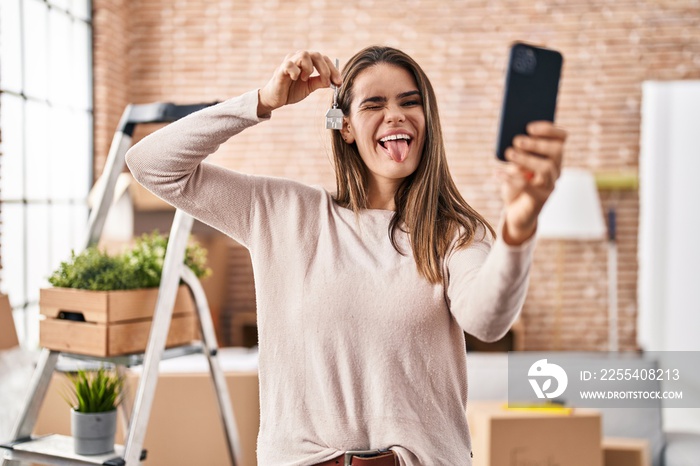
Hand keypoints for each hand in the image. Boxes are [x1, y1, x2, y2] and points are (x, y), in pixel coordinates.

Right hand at [257, 51, 341, 116]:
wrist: (276, 99)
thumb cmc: (292, 90)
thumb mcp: (310, 86)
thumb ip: (321, 82)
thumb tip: (334, 81)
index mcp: (307, 61)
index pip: (323, 59)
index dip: (333, 70)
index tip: (338, 83)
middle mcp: (299, 58)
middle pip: (317, 55)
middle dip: (326, 70)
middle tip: (327, 83)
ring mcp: (289, 62)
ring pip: (304, 55)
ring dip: (309, 69)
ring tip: (305, 79)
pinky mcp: (281, 69)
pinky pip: (290, 64)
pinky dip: (296, 72)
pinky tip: (296, 79)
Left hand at [498, 121, 566, 244]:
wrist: (515, 212)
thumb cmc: (515, 183)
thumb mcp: (515, 165)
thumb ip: (517, 151)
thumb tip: (512, 137)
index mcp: (552, 157)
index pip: (561, 138)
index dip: (549, 129)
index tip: (530, 126)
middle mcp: (555, 170)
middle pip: (557, 151)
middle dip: (537, 143)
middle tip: (517, 140)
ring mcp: (550, 185)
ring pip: (547, 168)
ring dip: (527, 158)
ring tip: (509, 153)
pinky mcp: (539, 200)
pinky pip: (528, 187)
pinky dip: (511, 178)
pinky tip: (497, 173)